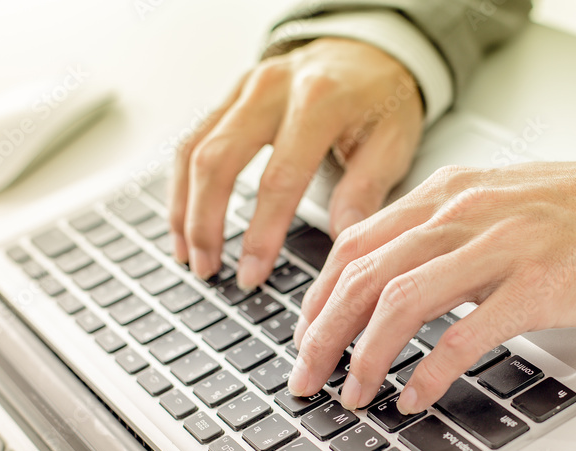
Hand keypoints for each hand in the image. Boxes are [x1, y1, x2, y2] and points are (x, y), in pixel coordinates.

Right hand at [169, 38, 423, 286]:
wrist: (369, 50)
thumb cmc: (382, 101)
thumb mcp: (393, 143)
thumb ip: (366, 191)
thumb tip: (342, 242)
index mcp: (319, 101)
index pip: (279, 178)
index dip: (261, 233)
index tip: (252, 274)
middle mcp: (273, 88)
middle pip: (218, 160)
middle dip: (206, 223)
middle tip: (207, 271)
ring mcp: (245, 88)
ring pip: (193, 149)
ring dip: (184, 208)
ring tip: (188, 255)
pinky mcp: (230, 94)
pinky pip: (192, 139)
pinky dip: (182, 184)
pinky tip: (184, 219)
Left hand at [288, 156, 575, 413]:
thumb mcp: (495, 204)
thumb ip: (442, 234)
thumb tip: (392, 284)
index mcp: (447, 194)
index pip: (355, 244)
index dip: (319, 297)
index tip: (306, 335)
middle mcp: (463, 212)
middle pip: (363, 275)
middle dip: (322, 333)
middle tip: (306, 377)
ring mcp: (500, 246)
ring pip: (400, 301)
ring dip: (364, 355)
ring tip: (352, 393)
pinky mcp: (538, 285)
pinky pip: (465, 335)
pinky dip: (430, 371)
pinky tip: (415, 396)